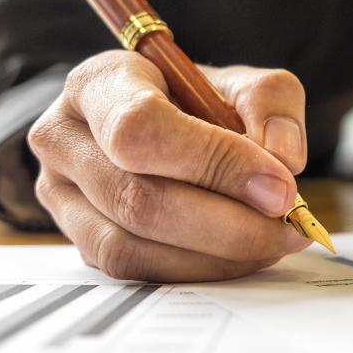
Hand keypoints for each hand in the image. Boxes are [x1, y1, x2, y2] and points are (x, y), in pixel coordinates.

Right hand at [28, 50, 311, 281]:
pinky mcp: (80, 240)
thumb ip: (270, 103)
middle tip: (290, 224)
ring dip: (217, 254)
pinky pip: (136, 270)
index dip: (214, 162)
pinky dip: (198, 269)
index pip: (140, 128)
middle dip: (228, 221)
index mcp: (99, 82)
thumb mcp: (242, 83)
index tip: (279, 186)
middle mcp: (65, 137)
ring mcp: (62, 195)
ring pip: (134, 244)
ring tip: (273, 240)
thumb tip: (282, 158)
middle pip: (138, 197)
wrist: (169, 126)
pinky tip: (241, 255)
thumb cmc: (200, 101)